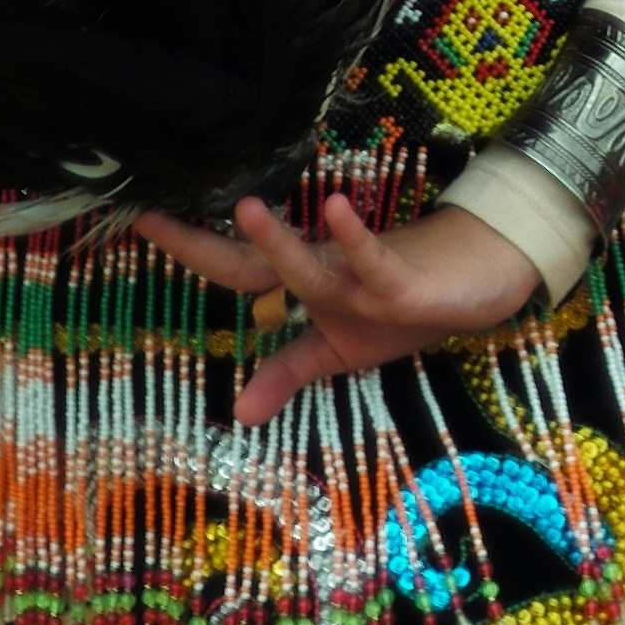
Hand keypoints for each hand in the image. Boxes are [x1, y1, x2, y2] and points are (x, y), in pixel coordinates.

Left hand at [138, 186, 543, 424]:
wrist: (482, 274)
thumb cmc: (407, 304)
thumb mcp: (342, 350)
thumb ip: (288, 373)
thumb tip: (239, 415)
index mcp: (305, 286)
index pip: (237, 269)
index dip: (192, 250)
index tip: (142, 218)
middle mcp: (324, 272)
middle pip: (257, 263)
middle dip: (206, 245)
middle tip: (152, 217)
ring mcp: (362, 274)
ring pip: (313, 263)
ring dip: (281, 241)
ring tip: (246, 208)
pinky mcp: (407, 283)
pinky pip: (377, 264)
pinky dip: (358, 242)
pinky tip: (337, 211)